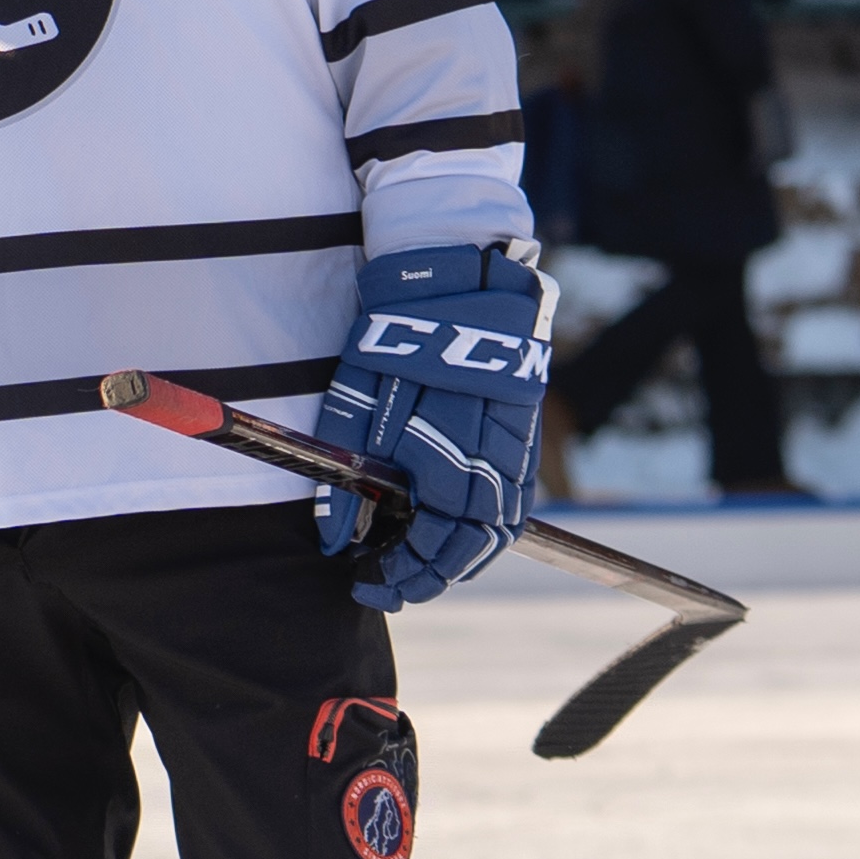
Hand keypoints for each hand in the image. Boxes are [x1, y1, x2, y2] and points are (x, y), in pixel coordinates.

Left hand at [306, 241, 551, 609]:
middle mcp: (494, 455)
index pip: (437, 540)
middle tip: (391, 584)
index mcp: (451, 450)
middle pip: (477, 542)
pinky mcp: (526, 430)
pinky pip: (516, 495)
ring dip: (465, 554)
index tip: (368, 584)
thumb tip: (333, 539)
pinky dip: (487, 523)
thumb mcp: (355, 399)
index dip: (406, 572)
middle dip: (435, 573)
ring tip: (420, 564)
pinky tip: (454, 528)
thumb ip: (346, 471)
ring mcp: (518, 443)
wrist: (458, 274)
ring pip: (504, 523)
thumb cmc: (397, 332)